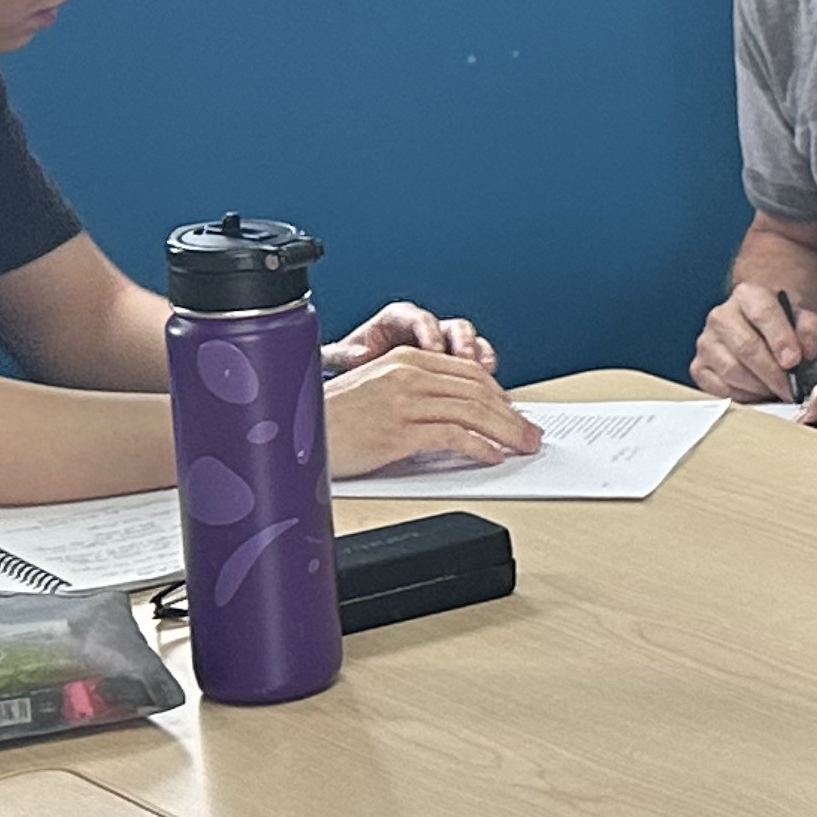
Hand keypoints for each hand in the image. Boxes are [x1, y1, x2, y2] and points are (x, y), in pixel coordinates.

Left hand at [322, 299, 492, 373]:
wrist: (365, 385)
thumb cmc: (355, 366)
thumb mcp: (343, 357)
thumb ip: (343, 354)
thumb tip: (356, 355)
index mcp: (397, 321)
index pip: (417, 318)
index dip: (429, 331)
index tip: (433, 348)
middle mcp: (425, 329)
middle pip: (450, 326)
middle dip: (461, 342)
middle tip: (464, 358)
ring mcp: (444, 344)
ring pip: (470, 341)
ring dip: (478, 355)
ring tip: (483, 371)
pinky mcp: (457, 361)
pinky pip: (479, 357)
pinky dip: (486, 366)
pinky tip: (489, 378)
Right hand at [324, 348, 541, 477]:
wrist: (285, 432)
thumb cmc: (328, 419)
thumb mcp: (376, 392)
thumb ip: (414, 394)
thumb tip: (456, 416)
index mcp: (404, 360)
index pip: (468, 372)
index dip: (499, 394)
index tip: (514, 413)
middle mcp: (407, 375)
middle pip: (477, 392)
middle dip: (511, 415)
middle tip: (530, 434)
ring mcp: (402, 402)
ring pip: (472, 413)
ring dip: (505, 432)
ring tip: (522, 446)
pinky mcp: (397, 431)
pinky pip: (451, 437)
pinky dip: (478, 447)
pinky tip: (490, 457)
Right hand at [694, 281, 816, 401]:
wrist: (763, 327)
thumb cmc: (784, 323)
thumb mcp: (805, 317)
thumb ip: (811, 329)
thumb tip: (808, 349)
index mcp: (748, 295)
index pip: (762, 314)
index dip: (780, 340)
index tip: (794, 361)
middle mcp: (721, 316)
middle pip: (746, 347)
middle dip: (773, 373)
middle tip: (791, 388)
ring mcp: (707, 342)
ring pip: (732, 371)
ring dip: (759, 387)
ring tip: (777, 390)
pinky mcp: (699, 366)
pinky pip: (718, 388)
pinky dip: (742, 396)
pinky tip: (758, 394)